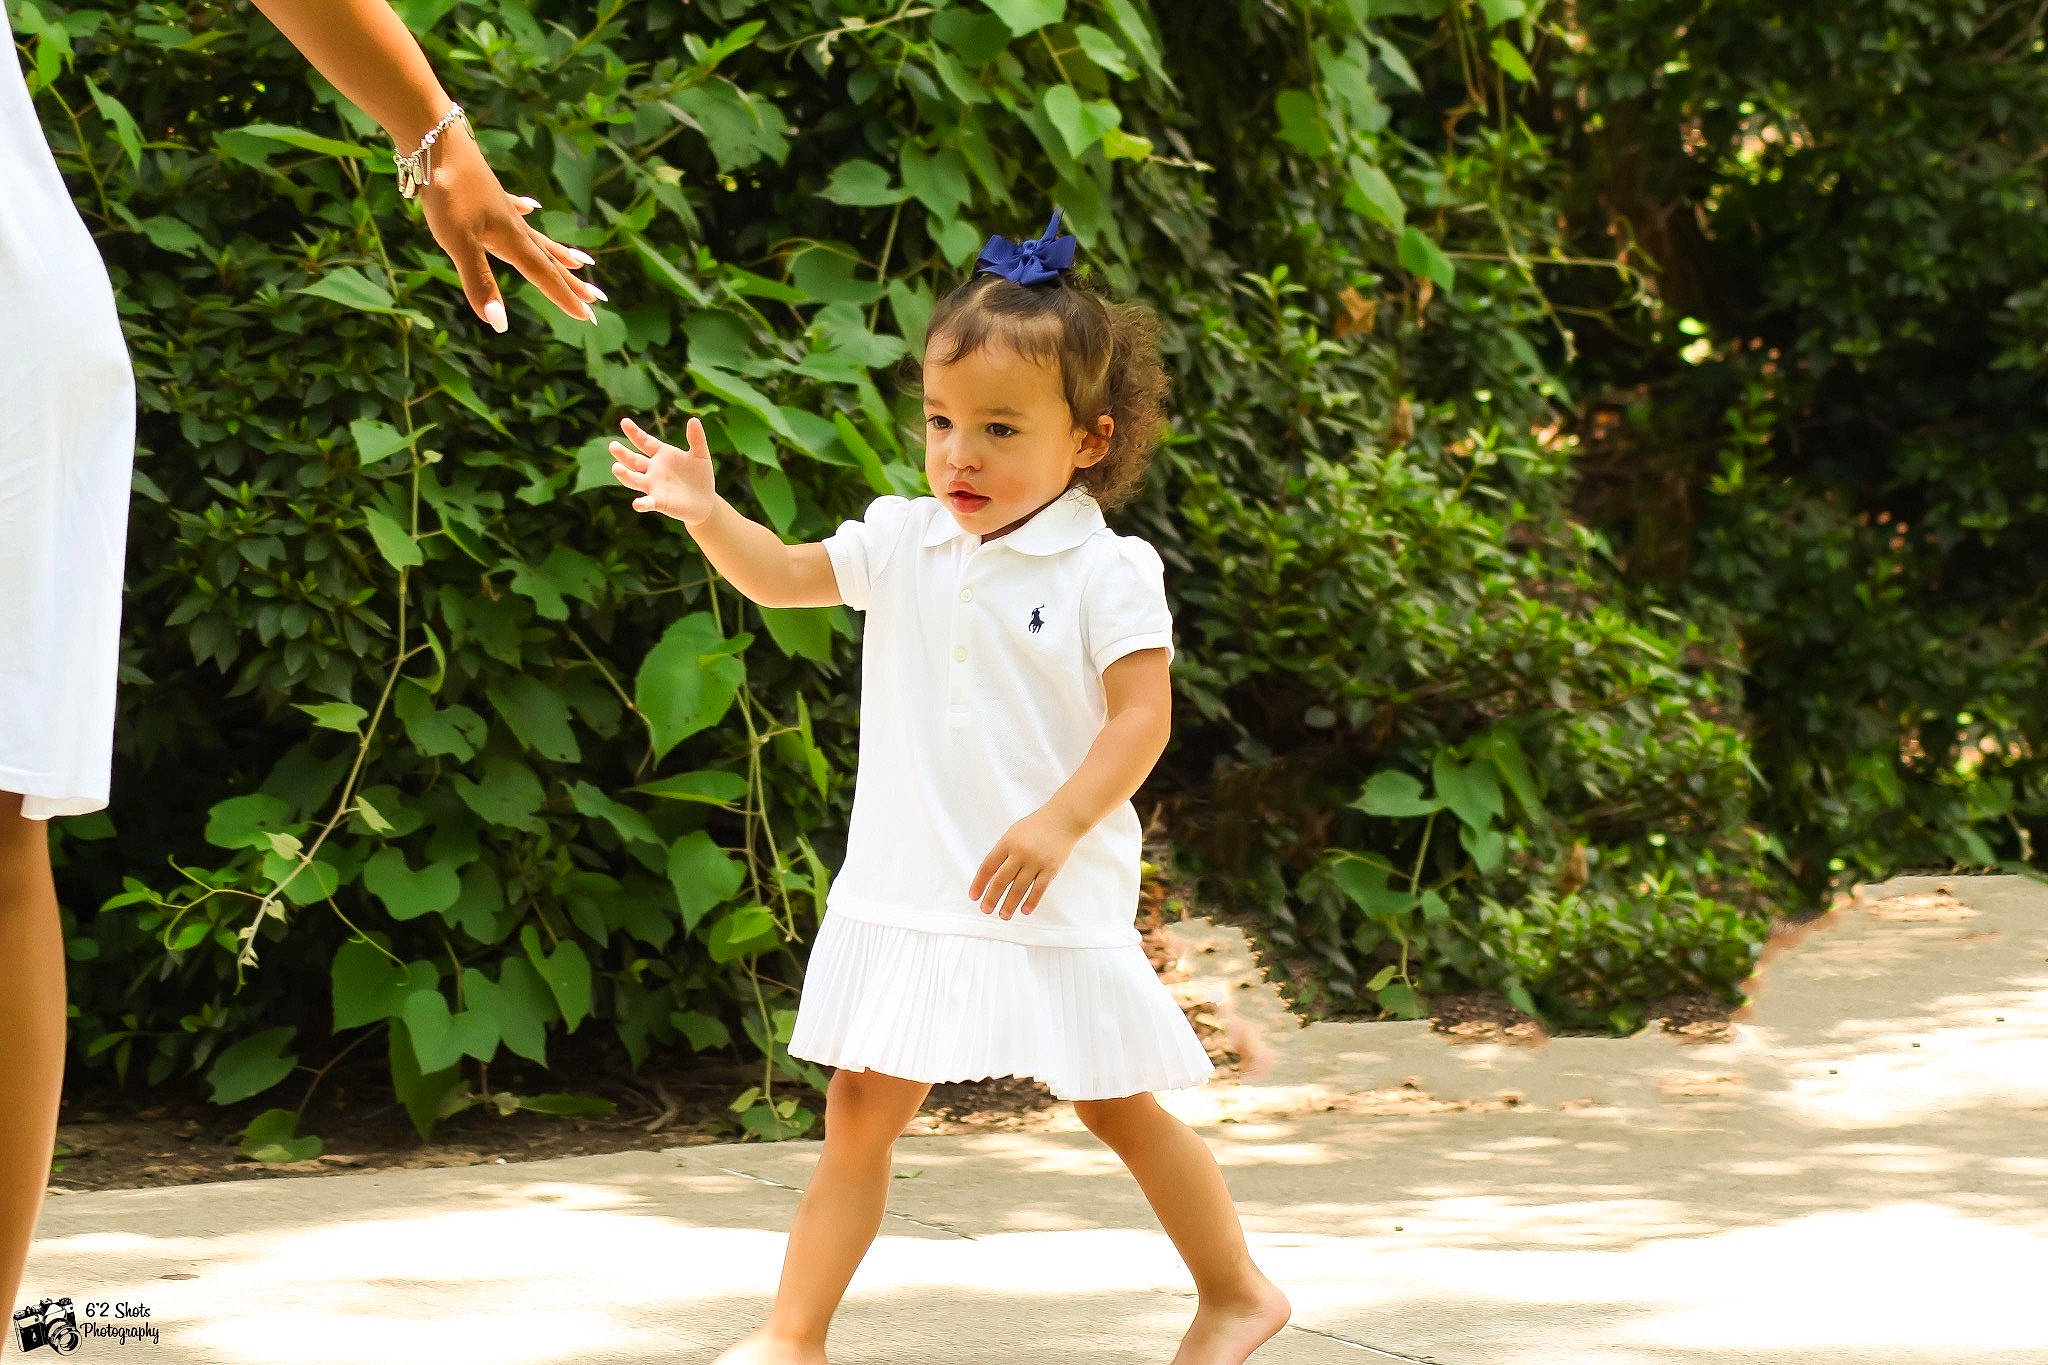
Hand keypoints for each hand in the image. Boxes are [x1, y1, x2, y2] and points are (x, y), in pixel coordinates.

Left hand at [417, 119, 604, 331]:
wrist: (435, 140)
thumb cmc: (448, 192)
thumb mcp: (460, 243)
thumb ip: (480, 283)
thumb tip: (500, 325)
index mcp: (512, 241)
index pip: (545, 276)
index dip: (565, 299)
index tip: (589, 316)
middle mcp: (514, 227)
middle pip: (549, 260)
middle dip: (571, 283)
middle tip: (598, 299)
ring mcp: (502, 208)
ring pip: (537, 237)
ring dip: (558, 252)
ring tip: (580, 261)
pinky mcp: (486, 192)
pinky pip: (514, 207)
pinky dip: (525, 209)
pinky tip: (531, 206)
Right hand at [611, 416, 718, 524]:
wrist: (705, 501)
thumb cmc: (700, 476)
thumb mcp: (700, 455)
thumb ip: (696, 439)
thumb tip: (693, 419)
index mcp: (661, 454)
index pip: (644, 441)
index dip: (634, 433)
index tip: (624, 422)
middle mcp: (652, 470)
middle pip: (634, 460)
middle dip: (623, 454)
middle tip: (613, 446)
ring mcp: (654, 486)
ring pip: (634, 479)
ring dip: (625, 475)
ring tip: (616, 468)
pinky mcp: (659, 502)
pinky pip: (648, 502)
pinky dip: (642, 503)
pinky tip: (637, 504)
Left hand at [970, 806, 1088, 918]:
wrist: (1062, 819)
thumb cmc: (1036, 826)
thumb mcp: (1014, 833)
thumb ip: (1003, 852)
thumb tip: (991, 876)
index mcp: (1007, 843)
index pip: (988, 866)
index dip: (979, 883)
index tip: (974, 896)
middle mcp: (1020, 853)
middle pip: (1001, 880)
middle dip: (991, 898)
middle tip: (986, 910)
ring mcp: (1036, 862)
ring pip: (1019, 888)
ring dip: (1009, 904)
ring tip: (1004, 915)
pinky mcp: (1051, 869)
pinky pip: (1039, 889)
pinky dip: (1031, 901)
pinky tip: (1024, 910)